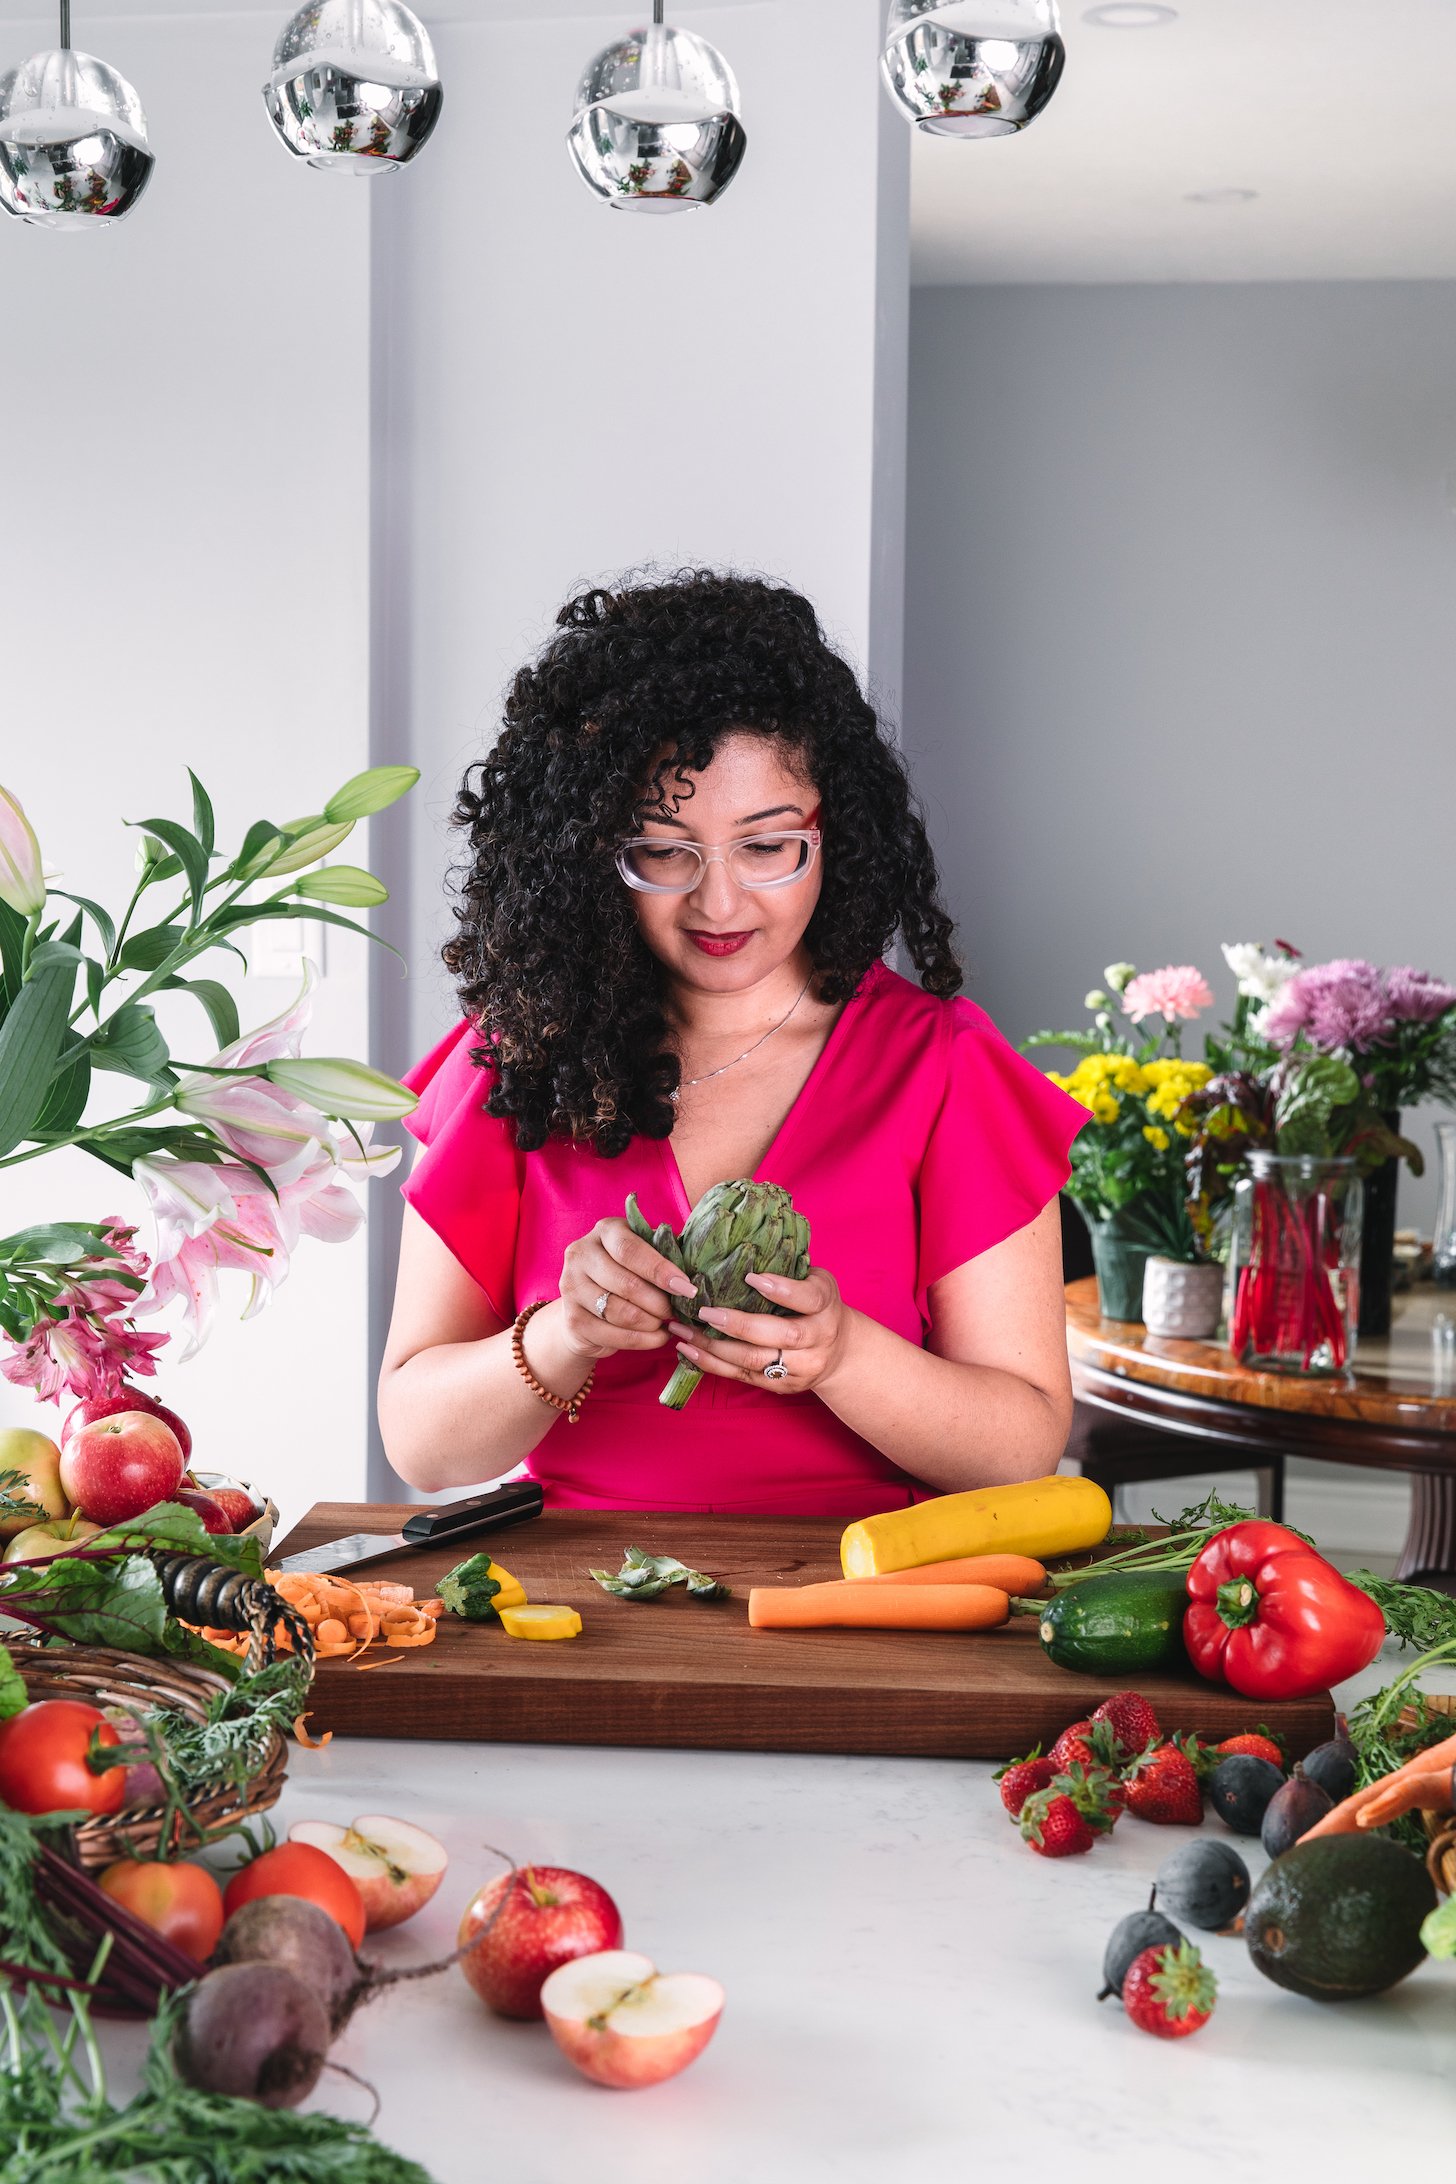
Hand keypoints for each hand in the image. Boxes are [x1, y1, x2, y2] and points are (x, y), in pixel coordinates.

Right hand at [558, 1217, 698, 1362]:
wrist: (588, 1307)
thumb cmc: (628, 1274)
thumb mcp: (645, 1256)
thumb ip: (666, 1255)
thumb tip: (700, 1270)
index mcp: (604, 1231)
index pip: (630, 1249)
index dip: (660, 1270)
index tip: (687, 1289)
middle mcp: (580, 1254)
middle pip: (626, 1283)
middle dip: (659, 1302)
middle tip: (678, 1312)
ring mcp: (571, 1287)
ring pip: (620, 1312)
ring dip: (652, 1323)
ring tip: (667, 1324)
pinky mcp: (572, 1319)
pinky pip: (614, 1335)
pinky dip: (643, 1340)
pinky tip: (657, 1337)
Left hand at [668, 1266, 851, 1394]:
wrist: (840, 1354)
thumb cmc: (817, 1306)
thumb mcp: (814, 1281)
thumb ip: (787, 1268)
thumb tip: (738, 1242)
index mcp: (826, 1306)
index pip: (808, 1298)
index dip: (781, 1289)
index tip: (751, 1277)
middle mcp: (819, 1339)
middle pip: (782, 1336)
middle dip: (739, 1325)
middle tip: (704, 1311)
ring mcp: (801, 1367)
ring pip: (756, 1361)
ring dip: (714, 1346)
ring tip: (683, 1330)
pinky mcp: (782, 1386)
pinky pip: (744, 1377)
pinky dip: (712, 1364)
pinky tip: (689, 1350)